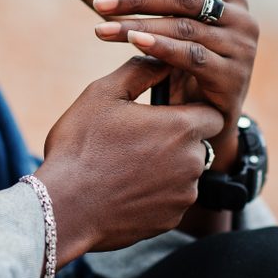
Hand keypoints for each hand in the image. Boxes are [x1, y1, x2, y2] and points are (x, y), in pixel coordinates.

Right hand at [35, 56, 224, 265]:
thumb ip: (139, 71)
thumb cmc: (80, 147)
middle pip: (198, 144)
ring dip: (166, 167)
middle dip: (176, 139)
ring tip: (126, 164)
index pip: (212, 114)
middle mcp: (191, 162)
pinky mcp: (171, 219)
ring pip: (186, 173)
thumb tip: (160, 58)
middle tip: (137, 138)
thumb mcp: (101, 95)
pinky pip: (172, 200)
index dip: (192, 110)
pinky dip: (155, 193)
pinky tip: (124, 188)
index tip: (168, 112)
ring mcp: (183, 195)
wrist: (64, 207)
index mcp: (180, 127)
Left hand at [89, 0, 259, 170]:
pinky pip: (192, 57)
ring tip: (103, 29)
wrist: (209, 119)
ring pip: (184, 28)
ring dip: (138, 26)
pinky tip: (134, 44)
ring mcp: (243, 49)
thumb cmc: (194, 63)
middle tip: (97, 4)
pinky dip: (160, 48)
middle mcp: (243, 19)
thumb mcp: (187, 20)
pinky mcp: (235, 78)